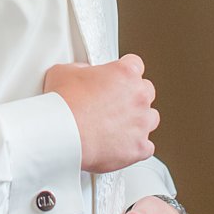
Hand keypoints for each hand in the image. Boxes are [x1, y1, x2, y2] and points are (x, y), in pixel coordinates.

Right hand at [42, 54, 157, 172]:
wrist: (62, 134)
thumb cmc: (64, 105)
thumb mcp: (65, 71)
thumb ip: (81, 69)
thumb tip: (82, 74)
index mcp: (125, 73)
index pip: (135, 65)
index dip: (123, 72)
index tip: (116, 79)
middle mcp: (138, 96)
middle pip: (146, 91)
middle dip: (133, 96)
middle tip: (114, 103)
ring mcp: (141, 123)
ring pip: (151, 119)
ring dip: (138, 121)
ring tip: (118, 126)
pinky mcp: (139, 147)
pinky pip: (146, 147)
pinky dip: (134, 147)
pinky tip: (120, 146)